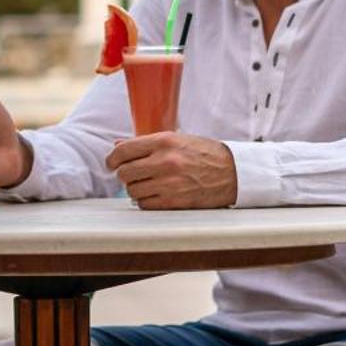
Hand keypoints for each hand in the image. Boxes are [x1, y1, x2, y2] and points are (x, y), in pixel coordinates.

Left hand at [106, 132, 236, 208]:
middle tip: (131, 175)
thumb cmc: (205, 154)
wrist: (233, 172)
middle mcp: (165, 161)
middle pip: (125, 172)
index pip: (124, 151)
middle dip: (124, 175)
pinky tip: (155, 195)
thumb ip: (146, 143)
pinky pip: (145, 205)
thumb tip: (117, 146)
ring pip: (133, 191)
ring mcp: (170, 183)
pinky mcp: (175, 202)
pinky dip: (146, 202)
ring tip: (146, 185)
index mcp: (164, 142)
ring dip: (135, 189)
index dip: (112, 159)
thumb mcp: (177, 140)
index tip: (111, 163)